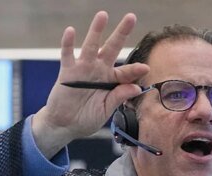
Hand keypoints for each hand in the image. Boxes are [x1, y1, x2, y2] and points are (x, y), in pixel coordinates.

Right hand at [32, 11, 149, 157]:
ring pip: (91, 46)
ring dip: (96, 30)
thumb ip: (119, 97)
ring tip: (103, 15)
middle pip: (112, 48)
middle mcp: (99, 70)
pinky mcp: (67, 71)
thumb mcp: (105, 110)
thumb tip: (136, 88)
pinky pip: (67, 54)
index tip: (146, 68)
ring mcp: (83, 68)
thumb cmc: (87, 118)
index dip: (135, 69)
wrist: (65, 124)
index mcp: (112, 81)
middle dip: (121, 33)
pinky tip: (71, 31)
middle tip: (131, 17)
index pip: (126, 72)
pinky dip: (68, 43)